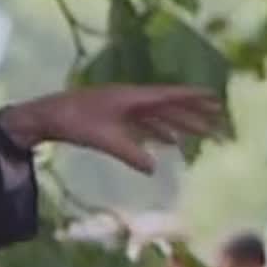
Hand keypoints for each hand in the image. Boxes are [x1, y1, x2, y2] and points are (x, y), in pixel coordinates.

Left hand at [0, 85, 223, 173]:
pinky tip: (169, 143)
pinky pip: (145, 124)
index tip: (215, 97)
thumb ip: (130, 153)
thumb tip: (154, 169)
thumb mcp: (104, 139)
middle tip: (219, 123)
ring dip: (180, 125)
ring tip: (201, 135)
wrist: (47, 116)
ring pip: (158, 116)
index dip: (193, 97)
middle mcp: (132, 100)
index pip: (170, 96)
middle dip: (194, 115)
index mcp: (133, 98)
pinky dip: (159, 132)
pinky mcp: (114, 117)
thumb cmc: (74, 122)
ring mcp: (123, 108)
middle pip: (169, 107)